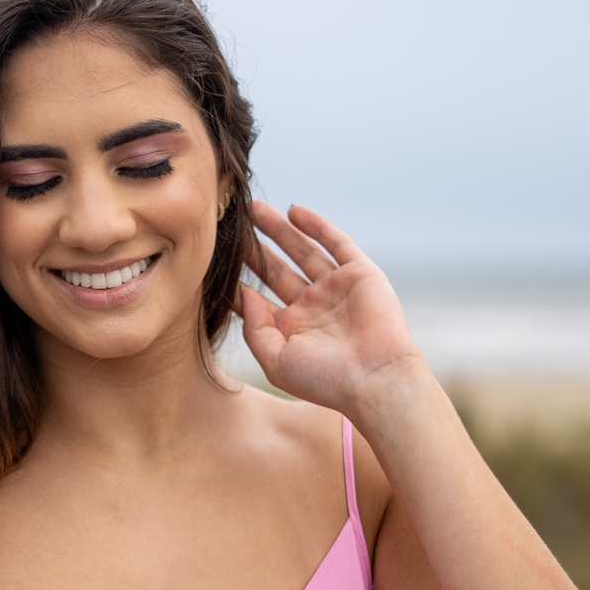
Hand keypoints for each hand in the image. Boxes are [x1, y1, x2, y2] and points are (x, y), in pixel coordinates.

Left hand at [238, 203, 424, 413]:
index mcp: (292, 330)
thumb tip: (244, 293)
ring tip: (254, 210)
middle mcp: (313, 308)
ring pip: (302, 252)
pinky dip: (317, 226)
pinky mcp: (360, 274)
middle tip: (231, 227)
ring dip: (280, 230)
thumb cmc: (325, 379)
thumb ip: (255, 329)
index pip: (258, 301)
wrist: (376, 378)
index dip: (237, 282)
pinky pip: (336, 243)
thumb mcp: (276, 361)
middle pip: (276, 272)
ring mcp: (336, 289)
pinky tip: (293, 211)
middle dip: (255, 250)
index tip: (214, 263)